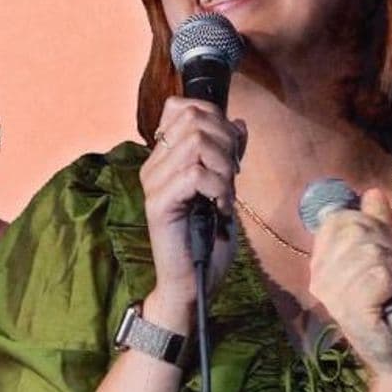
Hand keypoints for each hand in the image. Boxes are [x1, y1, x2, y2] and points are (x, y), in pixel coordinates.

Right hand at [138, 96, 245, 327]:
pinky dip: (218, 188)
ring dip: (224, 168)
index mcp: (163, 158)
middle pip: (193, 118)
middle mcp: (152, 165)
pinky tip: (220, 208)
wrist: (192, 284)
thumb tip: (239, 123)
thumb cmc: (207, 241)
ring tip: (226, 195)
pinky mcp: (157, 203)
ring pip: (196, 143)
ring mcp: (152, 184)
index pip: (182, 107)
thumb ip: (228, 156)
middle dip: (225, 142)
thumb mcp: (224, 188)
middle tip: (232, 176)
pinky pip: (194, 174)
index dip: (215, 118)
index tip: (231, 152)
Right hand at [308, 189, 391, 378]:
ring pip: (370, 252)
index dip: (368, 227)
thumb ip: (379, 223)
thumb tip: (372, 191)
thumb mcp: (388, 255)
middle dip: (384, 248)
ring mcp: (333, 295)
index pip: (339, 218)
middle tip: (391, 276)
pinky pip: (379, 274)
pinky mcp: (351, 310)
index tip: (380, 254)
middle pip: (356, 230)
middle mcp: (320, 277)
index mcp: (322, 262)